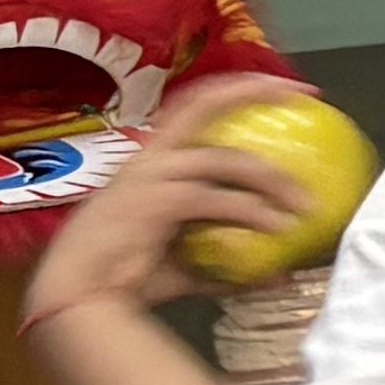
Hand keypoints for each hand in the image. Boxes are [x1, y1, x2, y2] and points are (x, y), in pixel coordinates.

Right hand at [16, 74, 320, 332]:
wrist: (78, 297)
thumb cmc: (122, 279)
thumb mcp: (184, 265)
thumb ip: (228, 264)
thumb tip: (278, 274)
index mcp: (150, 162)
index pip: (193, 106)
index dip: (237, 88)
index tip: (283, 87)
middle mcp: (148, 158)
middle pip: (205, 104)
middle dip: (255, 89)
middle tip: (306, 95)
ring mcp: (150, 175)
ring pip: (225, 159)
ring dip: (272, 179)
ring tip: (306, 204)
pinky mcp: (156, 200)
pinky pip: (218, 200)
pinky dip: (254, 213)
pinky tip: (279, 230)